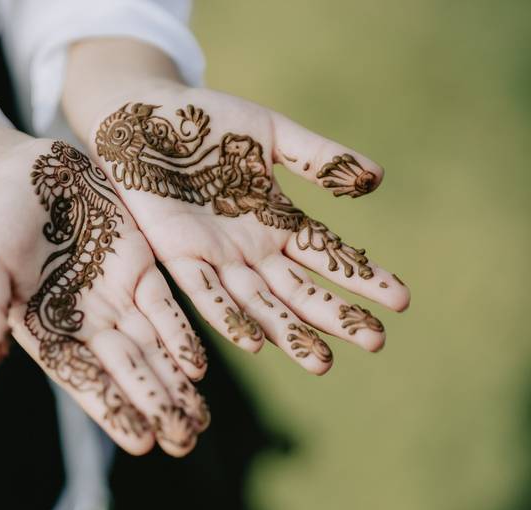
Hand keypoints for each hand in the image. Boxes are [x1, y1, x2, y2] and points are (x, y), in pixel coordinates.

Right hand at [0, 120, 209, 454]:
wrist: (23, 170)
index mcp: (46, 329)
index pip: (84, 378)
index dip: (113, 408)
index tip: (142, 443)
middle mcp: (84, 322)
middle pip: (127, 371)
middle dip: (156, 406)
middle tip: (185, 443)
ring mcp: (114, 297)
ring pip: (152, 348)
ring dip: (176, 384)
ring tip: (199, 422)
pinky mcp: (138, 268)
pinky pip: (165, 307)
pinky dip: (181, 336)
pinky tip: (199, 367)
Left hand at [64, 48, 409, 373]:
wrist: (141, 114)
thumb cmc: (205, 122)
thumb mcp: (271, 134)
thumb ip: (318, 156)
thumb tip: (377, 178)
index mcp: (275, 221)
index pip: (328, 255)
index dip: (361, 277)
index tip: (401, 300)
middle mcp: (249, 248)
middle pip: (299, 290)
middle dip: (336, 317)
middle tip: (376, 343)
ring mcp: (214, 256)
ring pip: (258, 303)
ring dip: (289, 332)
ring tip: (322, 363)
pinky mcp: (177, 254)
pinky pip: (203, 293)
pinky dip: (228, 318)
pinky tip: (254, 344)